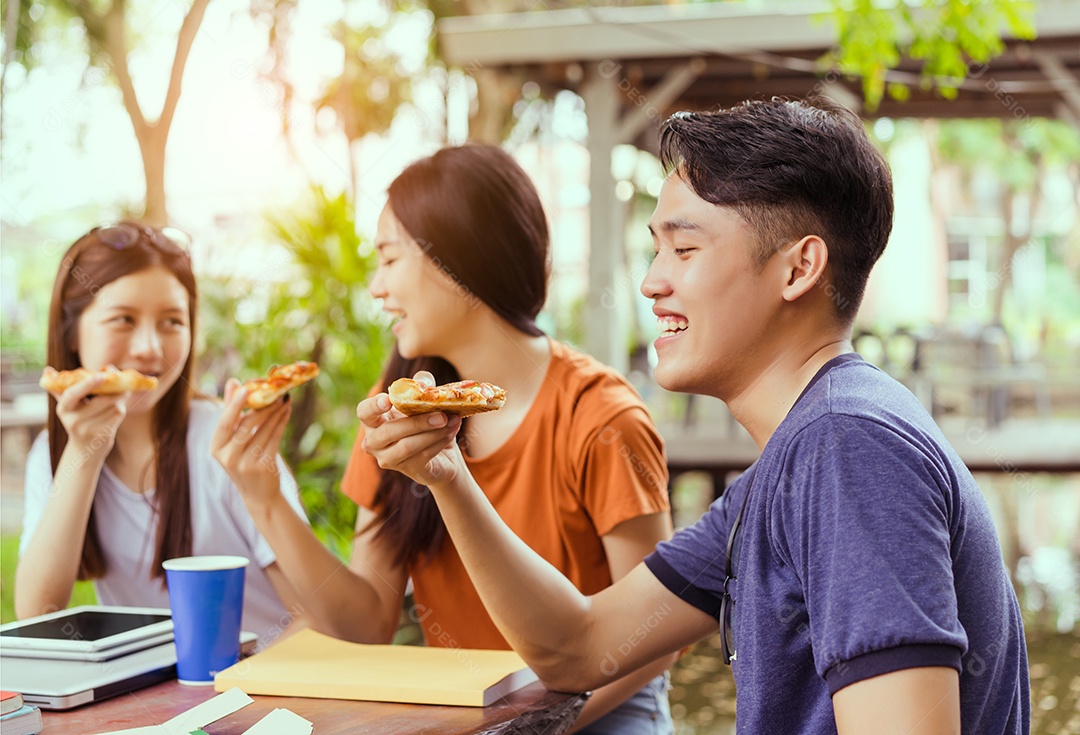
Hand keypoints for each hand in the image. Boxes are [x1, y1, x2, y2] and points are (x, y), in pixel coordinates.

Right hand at [50, 374, 128, 459]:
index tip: (100, 375)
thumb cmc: (77, 420)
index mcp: (63, 409)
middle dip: (114, 388)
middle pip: (102, 399)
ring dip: (119, 399)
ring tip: (117, 396)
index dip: (87, 385)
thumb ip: (62, 388)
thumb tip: (48, 370)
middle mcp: (73, 420)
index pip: (72, 395)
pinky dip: (121, 408)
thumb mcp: (67, 406)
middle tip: (119, 378)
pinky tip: (117, 409)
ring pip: (113, 406)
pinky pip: (118, 415)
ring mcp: (89, 429)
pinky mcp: (103, 435)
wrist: (85, 449)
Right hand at [210, 378, 290, 504]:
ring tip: (285, 399)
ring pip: (264, 430)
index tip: (246, 387)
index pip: (225, 422)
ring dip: (276, 412)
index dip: (234, 404)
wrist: (258, 494)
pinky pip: (275, 438)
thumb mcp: (232, 440)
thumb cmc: (243, 460)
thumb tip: (233, 382)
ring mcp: (246, 464)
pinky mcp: (264, 467)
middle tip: (275, 391)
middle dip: (263, 406)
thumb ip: (231, 411)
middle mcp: (228, 457)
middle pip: (247, 424)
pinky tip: (286, 412)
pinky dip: (281, 423)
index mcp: (216, 448)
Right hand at [357, 371, 463, 487]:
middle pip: (388, 431)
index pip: (364, 412)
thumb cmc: (427, 422)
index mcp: (374, 420)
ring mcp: (388, 459)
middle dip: (417, 422)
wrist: (444, 455)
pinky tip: (452, 431)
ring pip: (407, 446)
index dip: (373, 406)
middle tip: (442, 414)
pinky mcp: (408, 470)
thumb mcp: (424, 400)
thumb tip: (423, 382)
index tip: (388, 400)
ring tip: (452, 420)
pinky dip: (440, 441)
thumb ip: (422, 385)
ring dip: (433, 432)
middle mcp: (374, 442)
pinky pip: (423, 455)